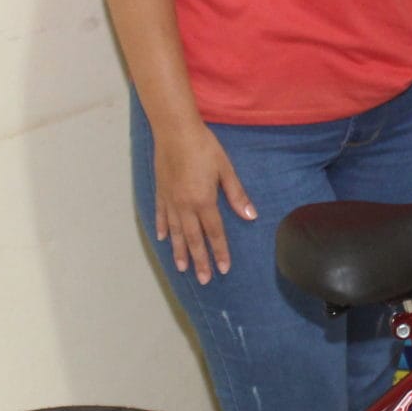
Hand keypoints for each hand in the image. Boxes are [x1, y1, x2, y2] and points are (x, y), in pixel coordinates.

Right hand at [154, 122, 255, 283]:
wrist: (175, 130)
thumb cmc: (204, 147)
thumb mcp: (225, 169)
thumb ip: (236, 195)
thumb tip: (250, 216)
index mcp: (204, 201)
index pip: (214, 233)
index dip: (220, 252)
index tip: (224, 269)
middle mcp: (185, 206)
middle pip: (194, 239)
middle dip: (200, 261)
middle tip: (204, 280)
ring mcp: (170, 200)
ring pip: (175, 233)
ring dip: (180, 252)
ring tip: (182, 268)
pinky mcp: (160, 192)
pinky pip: (160, 216)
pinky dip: (162, 229)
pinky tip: (163, 239)